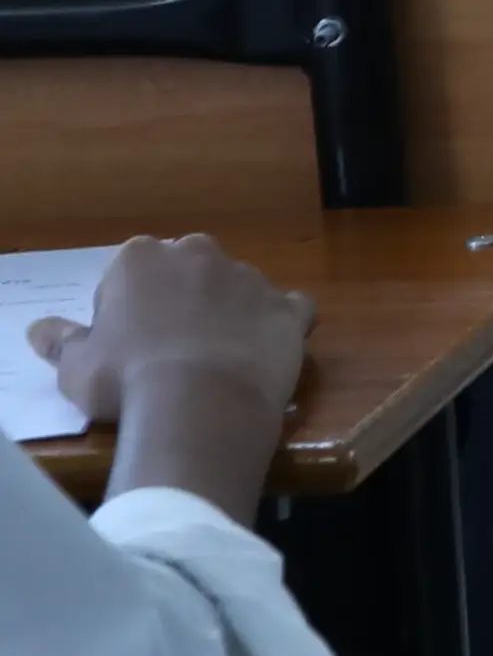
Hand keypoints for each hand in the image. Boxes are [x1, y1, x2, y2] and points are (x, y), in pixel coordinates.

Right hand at [35, 235, 310, 514]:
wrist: (200, 401)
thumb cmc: (125, 379)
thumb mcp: (76, 365)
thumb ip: (61, 341)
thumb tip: (40, 329)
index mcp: (141, 257)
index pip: (131, 274)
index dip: (128, 310)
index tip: (127, 343)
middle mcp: (200, 254)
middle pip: (188, 272)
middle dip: (182, 300)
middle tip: (170, 347)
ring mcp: (251, 278)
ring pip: (238, 288)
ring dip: (230, 312)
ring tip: (217, 357)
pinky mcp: (290, 309)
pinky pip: (290, 310)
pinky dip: (280, 326)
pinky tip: (265, 352)